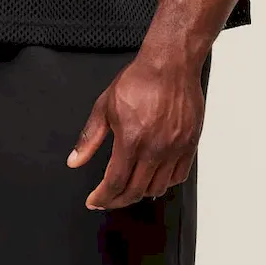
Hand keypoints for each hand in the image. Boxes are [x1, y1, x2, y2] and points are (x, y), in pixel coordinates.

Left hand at [66, 53, 205, 210]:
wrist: (170, 64)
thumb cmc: (139, 80)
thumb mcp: (105, 105)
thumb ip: (90, 137)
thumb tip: (75, 160)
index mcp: (131, 140)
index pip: (115, 183)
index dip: (102, 197)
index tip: (95, 200)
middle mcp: (155, 149)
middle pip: (136, 191)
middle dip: (118, 200)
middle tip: (108, 199)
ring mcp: (175, 149)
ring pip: (158, 188)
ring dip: (141, 193)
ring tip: (130, 188)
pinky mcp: (190, 144)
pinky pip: (179, 176)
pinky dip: (165, 183)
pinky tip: (155, 177)